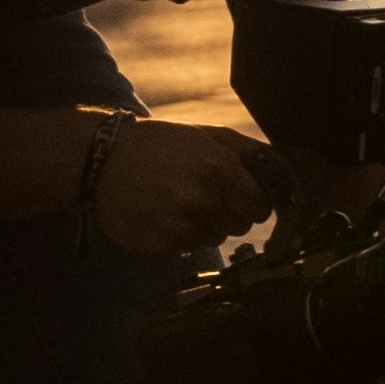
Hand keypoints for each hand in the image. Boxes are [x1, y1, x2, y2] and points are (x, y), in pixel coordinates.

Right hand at [91, 116, 281, 255]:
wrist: (102, 159)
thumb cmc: (158, 144)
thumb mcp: (205, 134)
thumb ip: (248, 151)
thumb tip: (282, 168)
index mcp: (218, 168)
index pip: (260, 207)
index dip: (252, 201)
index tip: (240, 195)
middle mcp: (201, 199)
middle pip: (240, 226)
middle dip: (228, 212)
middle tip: (202, 193)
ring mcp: (180, 225)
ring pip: (215, 238)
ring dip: (205, 225)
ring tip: (179, 201)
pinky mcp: (160, 244)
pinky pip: (189, 248)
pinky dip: (181, 235)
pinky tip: (163, 213)